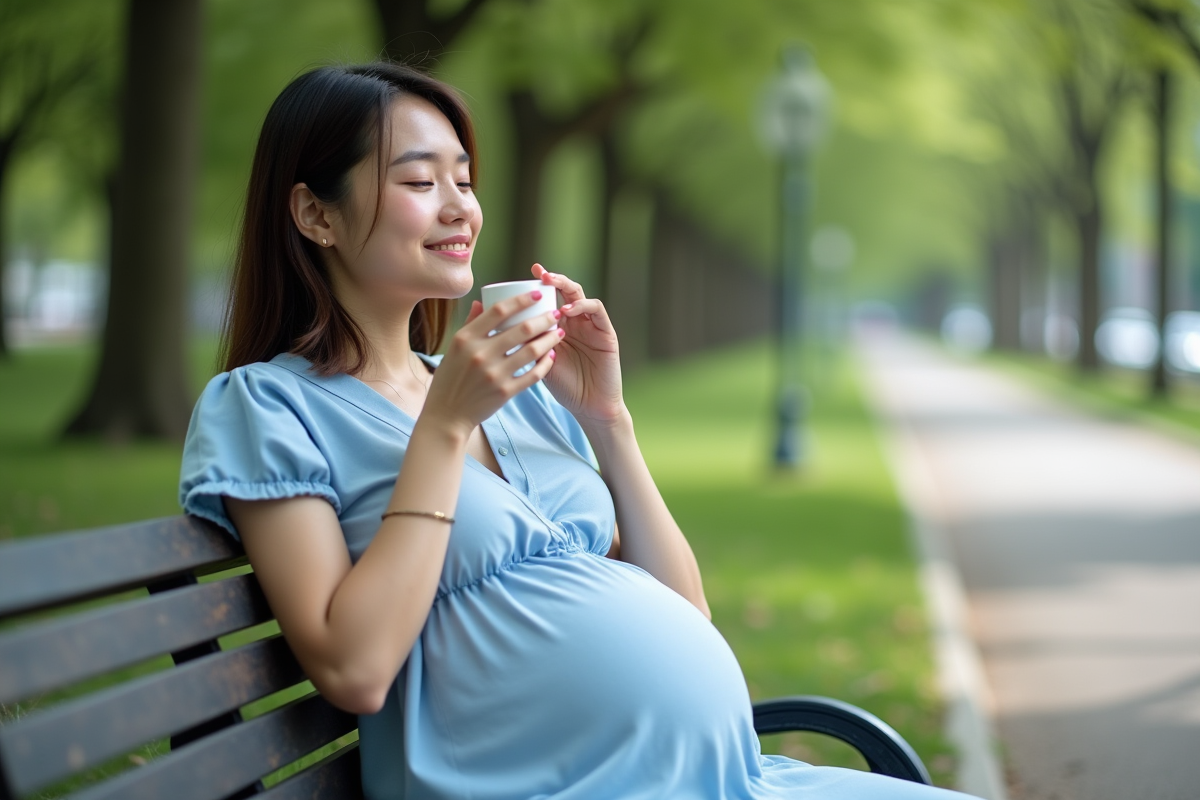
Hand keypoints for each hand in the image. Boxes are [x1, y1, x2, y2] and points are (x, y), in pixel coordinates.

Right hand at [419, 290, 560, 438]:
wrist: (447, 414)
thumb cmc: (450, 378)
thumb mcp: (454, 348)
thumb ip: (469, 324)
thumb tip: (480, 301)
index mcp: (465, 339)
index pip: (498, 311)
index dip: (521, 300)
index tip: (537, 294)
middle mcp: (480, 354)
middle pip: (521, 329)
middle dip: (544, 318)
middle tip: (556, 313)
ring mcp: (494, 374)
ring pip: (532, 350)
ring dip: (550, 339)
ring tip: (558, 332)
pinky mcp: (505, 392)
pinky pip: (533, 374)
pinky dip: (545, 363)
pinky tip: (551, 356)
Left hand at [531, 264, 625, 423]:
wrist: (589, 406)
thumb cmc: (562, 386)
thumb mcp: (538, 361)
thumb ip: (524, 342)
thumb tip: (497, 326)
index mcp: (558, 327)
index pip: (548, 299)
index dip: (536, 286)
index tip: (519, 277)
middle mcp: (575, 322)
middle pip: (565, 291)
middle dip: (552, 279)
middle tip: (539, 274)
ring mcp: (591, 326)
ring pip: (580, 296)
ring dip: (566, 288)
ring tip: (551, 286)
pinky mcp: (606, 333)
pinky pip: (597, 310)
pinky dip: (583, 305)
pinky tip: (567, 309)